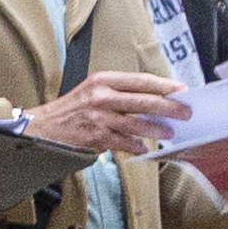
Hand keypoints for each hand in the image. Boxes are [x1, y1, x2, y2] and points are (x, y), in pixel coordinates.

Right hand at [19, 68, 194, 156]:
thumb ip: (118, 93)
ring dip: (157, 129)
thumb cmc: (71, 110)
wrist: (42, 128)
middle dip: (169, 107)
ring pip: (137, 124)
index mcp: (102, 80)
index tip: (182, 90)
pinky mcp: (96, 136)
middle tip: (186, 112)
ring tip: (170, 133)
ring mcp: (99, 117)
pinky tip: (143, 148)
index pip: (140, 81)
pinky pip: (124, 142)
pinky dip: (136, 146)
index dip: (164, 85)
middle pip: (144, 101)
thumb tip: (152, 99)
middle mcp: (101, 96)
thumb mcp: (92, 91)